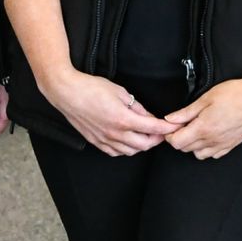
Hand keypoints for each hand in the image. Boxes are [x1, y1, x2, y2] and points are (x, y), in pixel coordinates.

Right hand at [43, 67, 177, 156]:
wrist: (67, 93)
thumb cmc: (91, 88)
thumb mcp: (120, 92)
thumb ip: (137, 107)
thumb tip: (148, 116)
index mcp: (123, 119)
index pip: (153, 128)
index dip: (167, 128)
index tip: (174, 127)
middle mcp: (115, 133)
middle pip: (144, 145)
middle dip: (156, 139)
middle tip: (161, 132)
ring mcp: (104, 139)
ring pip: (130, 151)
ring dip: (141, 145)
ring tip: (146, 135)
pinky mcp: (95, 142)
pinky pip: (115, 152)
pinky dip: (126, 149)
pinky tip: (128, 141)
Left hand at [165, 77, 241, 160]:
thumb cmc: (236, 94)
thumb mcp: (207, 98)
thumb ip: (186, 112)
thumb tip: (170, 119)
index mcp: (203, 128)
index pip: (177, 142)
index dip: (170, 134)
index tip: (171, 125)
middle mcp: (212, 140)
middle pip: (185, 149)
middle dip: (180, 138)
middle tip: (183, 123)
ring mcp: (223, 144)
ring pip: (199, 154)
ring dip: (193, 145)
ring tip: (196, 129)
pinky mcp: (232, 145)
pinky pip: (214, 155)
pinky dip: (207, 149)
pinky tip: (209, 135)